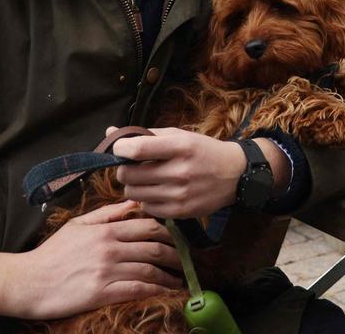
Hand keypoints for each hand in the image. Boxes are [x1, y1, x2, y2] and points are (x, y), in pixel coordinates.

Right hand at [0, 201, 180, 319]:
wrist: (25, 282)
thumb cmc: (51, 253)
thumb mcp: (77, 225)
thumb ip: (107, 214)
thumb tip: (134, 203)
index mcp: (106, 230)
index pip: (150, 227)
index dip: (170, 234)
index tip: (180, 241)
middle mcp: (110, 248)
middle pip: (156, 248)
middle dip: (176, 256)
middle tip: (187, 262)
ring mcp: (106, 270)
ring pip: (150, 270)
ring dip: (170, 276)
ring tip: (180, 280)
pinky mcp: (101, 292)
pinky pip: (137, 289)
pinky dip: (156, 290)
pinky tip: (166, 292)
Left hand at [112, 128, 245, 217]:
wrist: (236, 175)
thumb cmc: (203, 151)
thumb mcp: (180, 136)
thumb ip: (145, 135)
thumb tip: (109, 132)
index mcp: (181, 146)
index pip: (136, 149)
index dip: (120, 149)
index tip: (121, 149)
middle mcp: (180, 171)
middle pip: (128, 175)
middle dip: (125, 170)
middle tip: (135, 167)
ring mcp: (180, 194)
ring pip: (133, 193)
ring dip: (135, 186)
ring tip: (149, 180)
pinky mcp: (180, 211)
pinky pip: (146, 207)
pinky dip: (147, 200)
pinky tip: (160, 192)